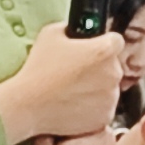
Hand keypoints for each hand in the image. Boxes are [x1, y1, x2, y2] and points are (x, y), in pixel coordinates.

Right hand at [0, 25, 137, 144]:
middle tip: (77, 72)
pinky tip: (74, 103)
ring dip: (97, 87)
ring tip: (72, 90)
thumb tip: (74, 29)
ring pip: (109, 87)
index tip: (93, 48)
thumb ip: (70, 28)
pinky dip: (93, 106)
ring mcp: (111, 97)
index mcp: (103, 51)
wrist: (29, 105)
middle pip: (113, 65)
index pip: (116, 41)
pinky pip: (103, 107)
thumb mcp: (50, 34)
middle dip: (99, 67)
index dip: (103, 43)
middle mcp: (113, 73)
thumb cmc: (39, 69)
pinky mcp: (105, 117)